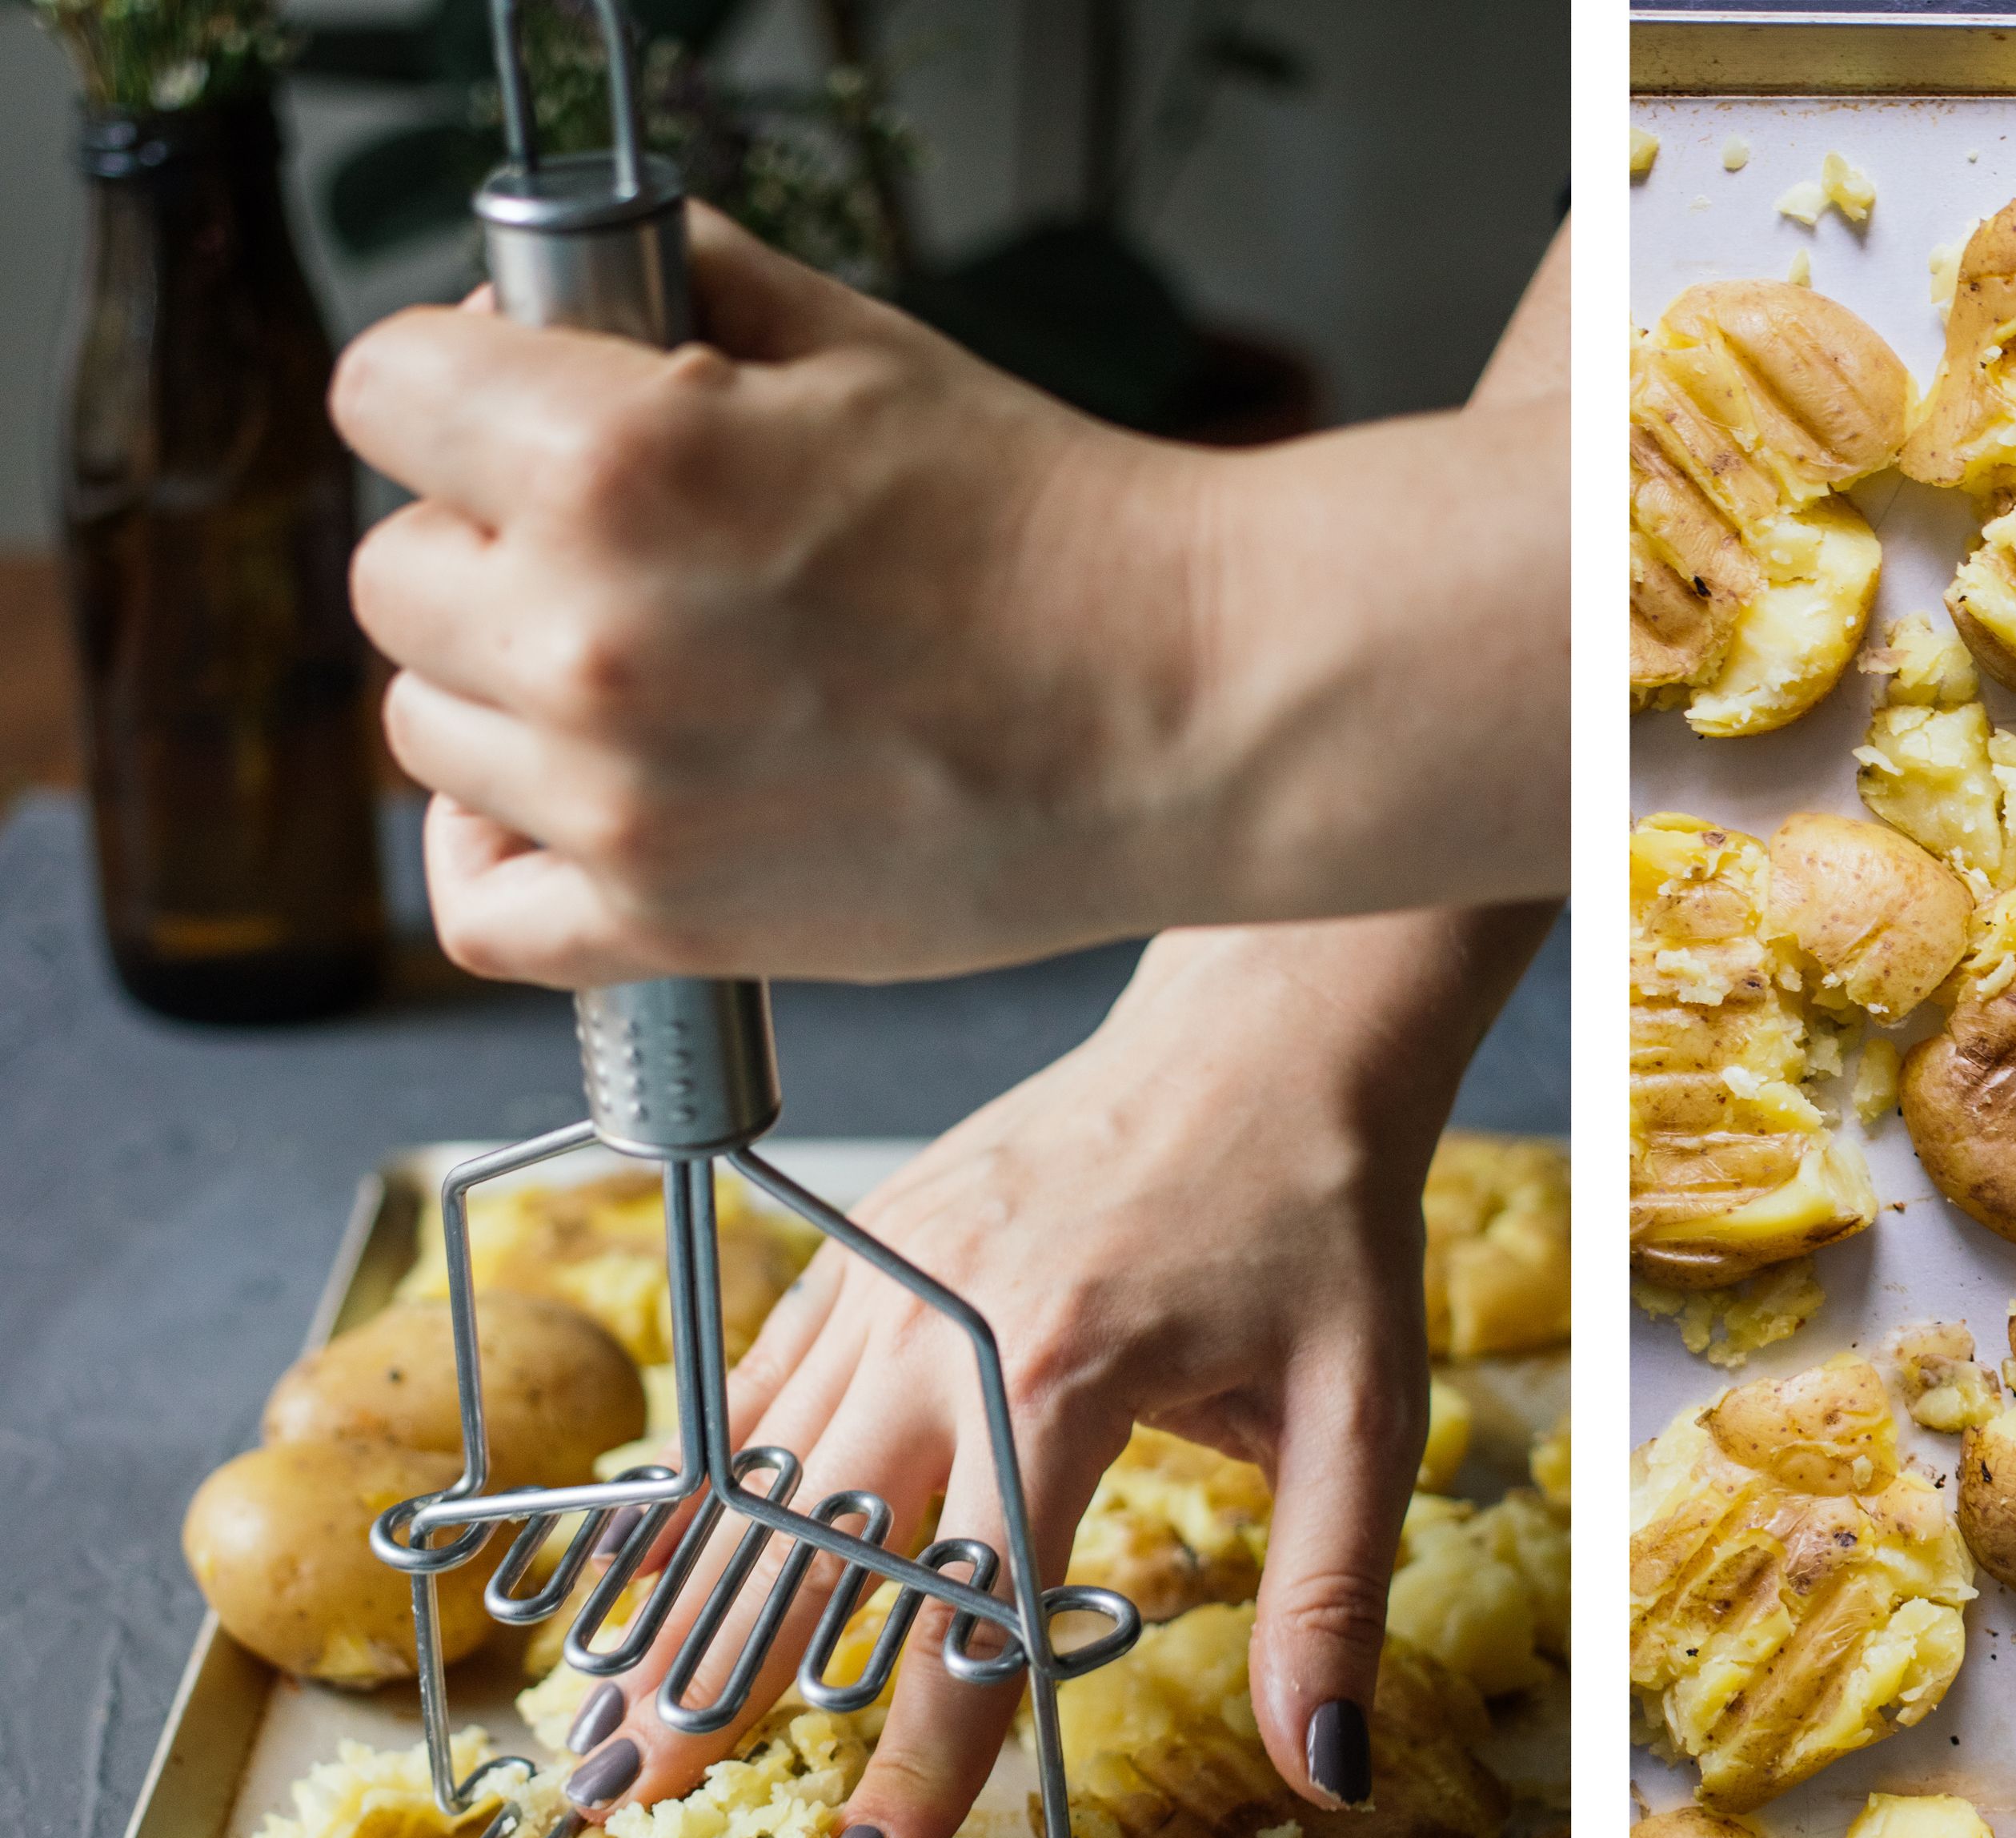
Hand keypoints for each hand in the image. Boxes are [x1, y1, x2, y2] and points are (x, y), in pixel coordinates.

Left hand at [330, 210, 1565, 986]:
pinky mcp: (672, 923)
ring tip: (644, 681)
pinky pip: (479, 910)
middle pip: (391, 576)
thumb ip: (674, 296)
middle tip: (620, 555)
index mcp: (615, 464)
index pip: (383, 391)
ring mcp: (619, 797)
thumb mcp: (856, 348)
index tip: (516, 410)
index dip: (453, 388)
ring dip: (506, 697)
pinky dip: (500, 860)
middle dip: (485, 545)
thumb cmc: (1054, 532)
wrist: (1193, 703)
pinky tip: (570, 809)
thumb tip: (544, 308)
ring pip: (429, 731)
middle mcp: (587, 636)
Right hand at [550, 902, 1555, 1837]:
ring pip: (754, 1466)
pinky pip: (756, 1380)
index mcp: (1064, 1379)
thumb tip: (1324, 1767)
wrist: (1264, 1039)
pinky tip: (638, 1567)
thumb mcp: (1364, 1415)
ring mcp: (886, 1275)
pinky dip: (693, 1483)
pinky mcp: (865, 1241)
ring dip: (678, 1602)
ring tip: (605, 1723)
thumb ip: (1330, 1599)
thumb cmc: (1321, 1224)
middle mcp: (944, 1328)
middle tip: (633, 1806)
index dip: (921, 1758)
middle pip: (809, 1541)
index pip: (969, 1611)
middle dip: (719, 1687)